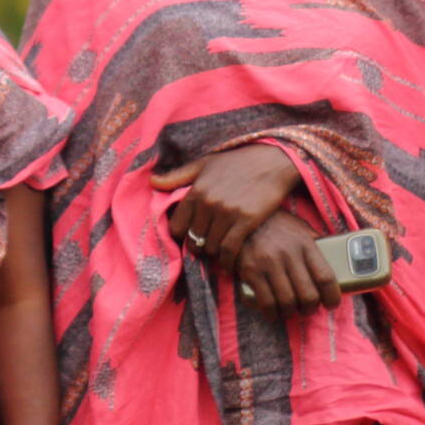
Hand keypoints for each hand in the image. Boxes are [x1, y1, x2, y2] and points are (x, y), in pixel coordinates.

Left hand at [154, 143, 301, 266]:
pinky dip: (228, 261)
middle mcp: (209, 203)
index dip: (181, 235)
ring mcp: (228, 213)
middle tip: (205, 247)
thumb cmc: (237, 161)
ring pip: (211, 246)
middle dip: (198, 245)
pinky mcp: (246, 221)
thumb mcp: (205, 164)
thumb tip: (151, 182)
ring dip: (213, 253)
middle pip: (194, 239)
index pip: (177, 225)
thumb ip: (178, 176)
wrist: (272, 162)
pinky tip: (230, 263)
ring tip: (218, 252)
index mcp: (196, 190)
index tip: (188, 237)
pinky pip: (230, 250)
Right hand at [232, 210, 338, 315]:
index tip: (331, 304)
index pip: (326, 277)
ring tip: (290, 310)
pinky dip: (272, 313)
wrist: (242, 217)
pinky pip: (266, 303)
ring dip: (291, 313)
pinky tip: (273, 312)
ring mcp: (268, 263)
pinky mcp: (250, 271)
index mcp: (305, 244)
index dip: (332, 297)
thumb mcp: (300, 229)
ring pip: (287, 303)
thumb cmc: (276, 226)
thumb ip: (316, 247)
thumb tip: (335, 265)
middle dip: (310, 309)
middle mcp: (288, 254)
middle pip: (308, 295)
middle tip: (307, 309)